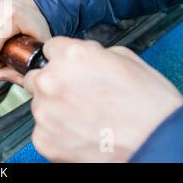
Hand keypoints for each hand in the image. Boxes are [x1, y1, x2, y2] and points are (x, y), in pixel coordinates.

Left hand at [24, 37, 182, 161]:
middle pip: (38, 75)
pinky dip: (57, 130)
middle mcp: (51, 81)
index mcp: (70, 56)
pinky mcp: (43, 138)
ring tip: (85, 116)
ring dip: (54, 107)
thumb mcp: (125, 59)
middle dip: (53, 82)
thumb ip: (92, 53)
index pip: (49, 48)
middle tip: (77, 94)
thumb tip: (83, 55)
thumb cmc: (149, 106)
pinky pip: (43, 128)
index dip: (62, 58)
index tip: (68, 67)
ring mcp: (45, 111)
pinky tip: (80, 131)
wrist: (157, 145)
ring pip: (39, 103)